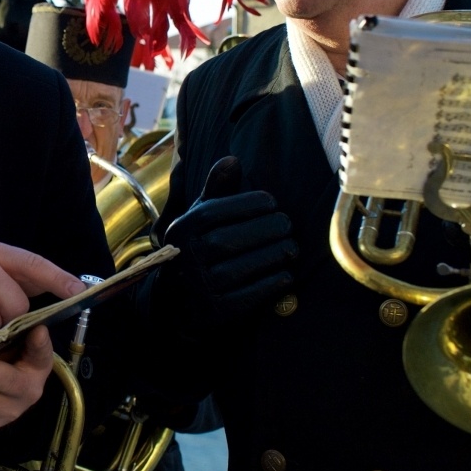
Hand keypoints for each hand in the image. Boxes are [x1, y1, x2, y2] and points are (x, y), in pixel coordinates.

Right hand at [154, 157, 295, 333]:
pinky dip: (270, 284)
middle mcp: (186, 258)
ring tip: (292, 248)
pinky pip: (247, 296)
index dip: (247, 204)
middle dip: (265, 230)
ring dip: (272, 256)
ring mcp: (198, 286)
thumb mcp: (200, 218)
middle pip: (228, 240)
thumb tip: (233, 159)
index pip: (214, 212)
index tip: (272, 202)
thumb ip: (217, 190)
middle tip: (288, 226)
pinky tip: (286, 275)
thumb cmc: (198, 248)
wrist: (178, 302)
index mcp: (181, 230)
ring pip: (239, 268)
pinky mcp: (214, 312)